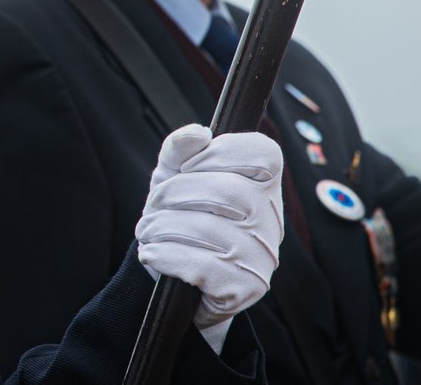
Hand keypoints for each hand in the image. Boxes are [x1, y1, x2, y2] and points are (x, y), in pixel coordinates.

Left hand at [135, 123, 282, 352]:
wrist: (180, 278)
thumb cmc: (181, 216)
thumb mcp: (173, 176)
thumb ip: (179, 149)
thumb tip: (197, 133)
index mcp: (264, 184)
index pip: (262, 152)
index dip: (217, 153)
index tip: (186, 167)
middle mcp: (272, 219)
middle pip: (226, 190)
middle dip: (174, 193)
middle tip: (153, 204)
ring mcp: (264, 256)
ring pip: (208, 228)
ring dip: (162, 227)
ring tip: (148, 230)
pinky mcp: (247, 287)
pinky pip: (201, 265)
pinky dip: (165, 256)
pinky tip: (153, 254)